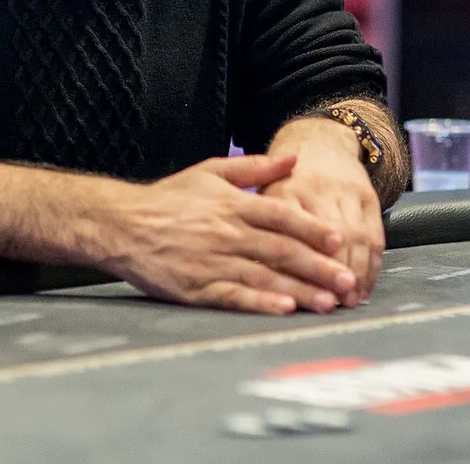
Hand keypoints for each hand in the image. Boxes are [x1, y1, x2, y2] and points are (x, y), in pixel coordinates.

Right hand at [98, 153, 355, 315]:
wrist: (122, 225)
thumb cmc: (167, 198)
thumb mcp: (210, 172)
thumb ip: (254, 167)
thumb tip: (294, 159)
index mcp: (232, 205)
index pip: (282, 216)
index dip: (313, 228)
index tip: (340, 240)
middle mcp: (227, 233)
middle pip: (282, 251)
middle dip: (319, 267)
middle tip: (348, 282)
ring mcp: (212, 261)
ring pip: (265, 277)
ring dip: (300, 290)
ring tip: (328, 302)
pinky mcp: (197, 287)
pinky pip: (235, 296)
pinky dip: (261, 303)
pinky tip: (283, 309)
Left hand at [263, 117, 384, 307]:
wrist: (319, 141)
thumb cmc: (284, 179)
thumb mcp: (262, 194)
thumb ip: (260, 230)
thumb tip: (254, 276)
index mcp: (285, 190)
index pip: (292, 232)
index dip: (298, 265)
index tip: (299, 293)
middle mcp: (318, 189)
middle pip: (331, 236)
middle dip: (332, 273)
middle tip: (331, 304)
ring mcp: (346, 192)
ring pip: (356, 237)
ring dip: (356, 273)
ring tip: (349, 301)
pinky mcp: (368, 196)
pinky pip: (375, 235)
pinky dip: (372, 264)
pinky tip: (365, 286)